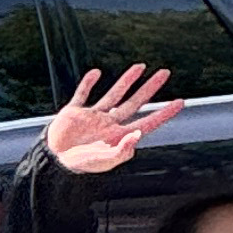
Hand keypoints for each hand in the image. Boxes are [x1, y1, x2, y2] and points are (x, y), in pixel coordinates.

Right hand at [44, 61, 185, 176]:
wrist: (52, 162)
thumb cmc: (78, 165)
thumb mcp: (103, 161)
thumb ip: (122, 150)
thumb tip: (138, 135)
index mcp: (118, 136)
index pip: (147, 122)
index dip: (164, 113)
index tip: (180, 102)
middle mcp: (108, 124)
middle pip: (135, 102)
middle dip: (150, 88)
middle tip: (165, 73)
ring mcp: (92, 116)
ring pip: (114, 94)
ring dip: (127, 80)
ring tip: (140, 66)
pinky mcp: (75, 112)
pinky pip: (83, 94)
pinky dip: (88, 83)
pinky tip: (96, 73)